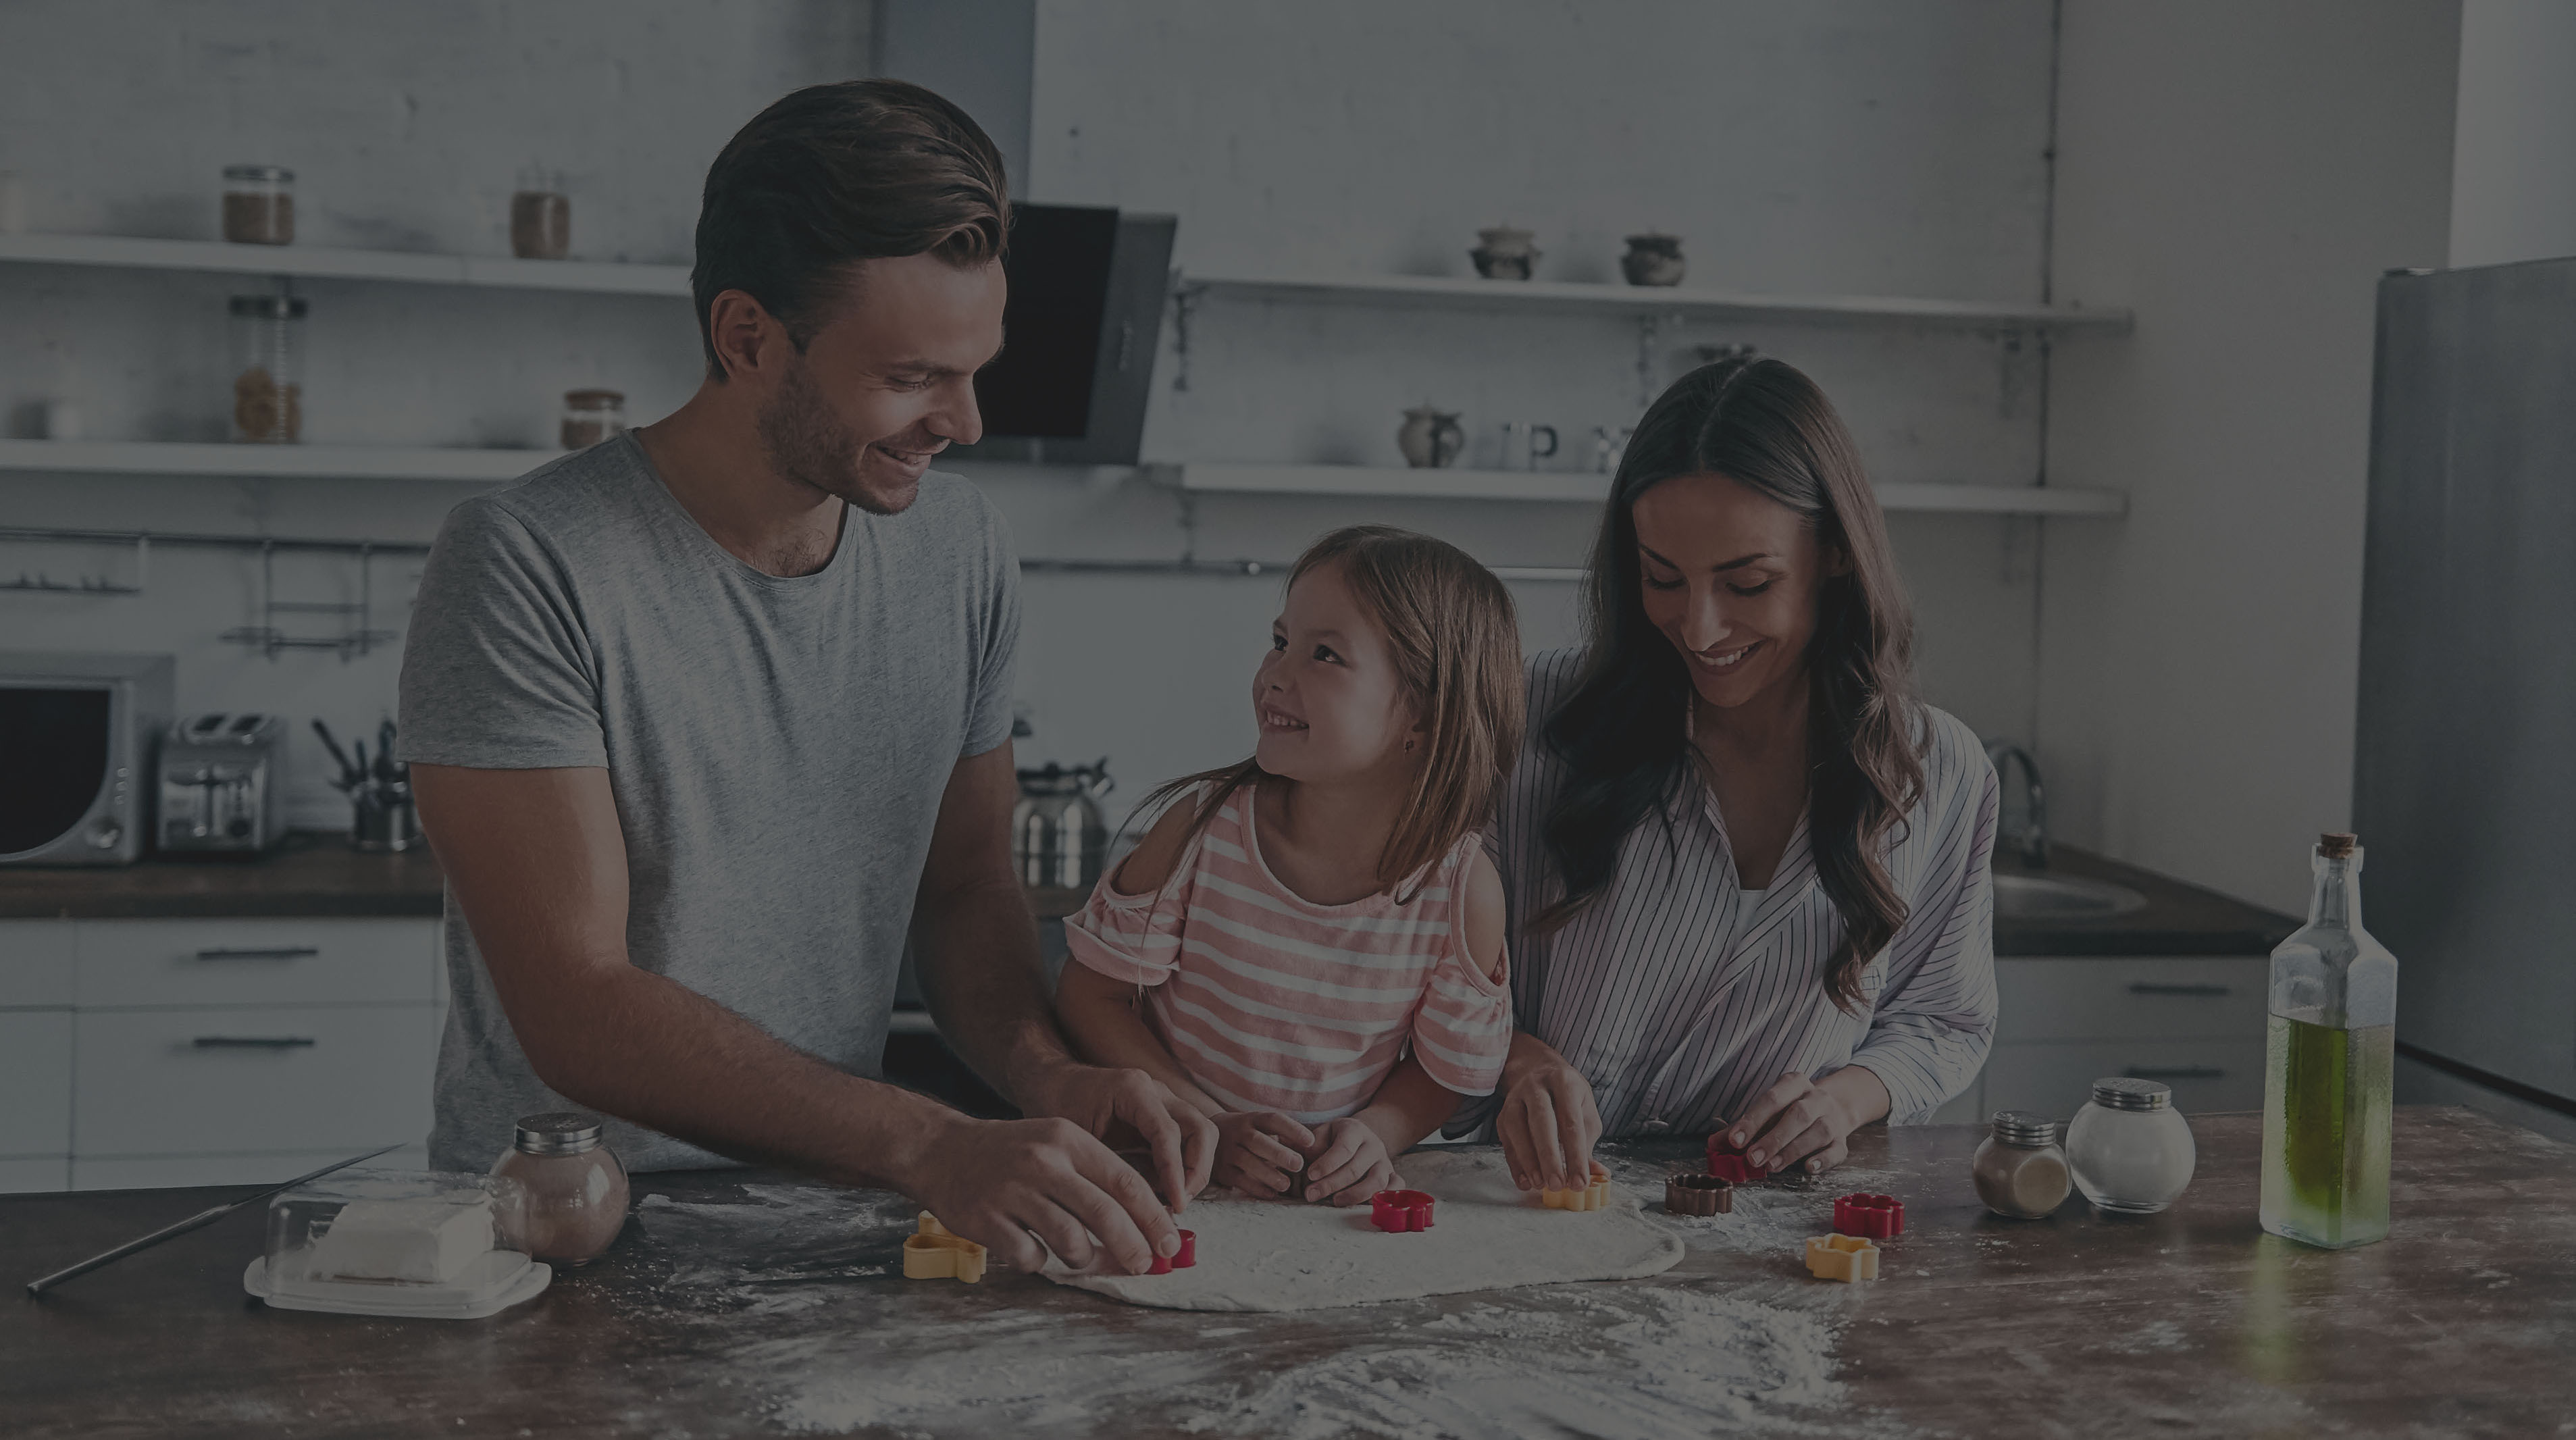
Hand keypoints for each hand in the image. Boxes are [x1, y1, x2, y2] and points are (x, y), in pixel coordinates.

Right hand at [903, 1113, 1183, 1275]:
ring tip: (1081, 1257)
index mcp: (1068, 1139)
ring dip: (1085, 1259)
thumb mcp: (1055, 1144)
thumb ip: (1096, 1177)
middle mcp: (1043, 1161)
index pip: (1125, 1181)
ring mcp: (1013, 1190)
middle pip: (1105, 1213)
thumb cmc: (1011, 1153)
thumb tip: (1145, 1223)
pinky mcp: (986, 1218)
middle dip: (1133, 1247)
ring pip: (1071, 1240)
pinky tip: (1034, 1250)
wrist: (939, 1150)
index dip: (1153, 1217)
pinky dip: (1040, 1261)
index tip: (1171, 1243)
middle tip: (1145, 1266)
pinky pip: (1030, 1256)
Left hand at [1019, 1060, 1216, 1210]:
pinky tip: (1166, 1192)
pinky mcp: (1165, 1118)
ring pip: (1203, 1135)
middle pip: (1200, 1129)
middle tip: (1178, 1204)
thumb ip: (1104, 1167)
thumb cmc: (1058, 1107)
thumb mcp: (1074, 1138)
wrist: (1054, 1085)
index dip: (1175, 1171)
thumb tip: (1133, 1209)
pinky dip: (1186, 1168)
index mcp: (1133, 1090)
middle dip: (1195, 1171)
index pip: (1168, 1132)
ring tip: (1174, 1201)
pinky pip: (1190, 1142)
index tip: (1175, 1204)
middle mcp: (1156, 1092)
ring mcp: (1165, 1103)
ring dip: (1196, 1171)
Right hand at [1212, 1111, 1316, 1197]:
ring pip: (1248, 1162)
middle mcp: (1239, 1133)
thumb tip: (1313, 1148)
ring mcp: (1228, 1151)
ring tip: (1286, 1184)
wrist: (1203, 1137)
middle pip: (1258, 1141)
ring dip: (1268, 1174)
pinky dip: (1256, 1188)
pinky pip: (1239, 1180)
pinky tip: (1272, 1194)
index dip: (1292, 1129)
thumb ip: (1280, 1135)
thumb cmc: (1245, 1134)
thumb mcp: (1258, 1126)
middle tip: (1299, 1164)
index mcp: (1252, 1119)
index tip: (1311, 1141)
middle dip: (1279, 1153)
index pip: (1273, 1120)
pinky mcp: (1222, 1171)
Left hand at [1298, 1116, 1400, 1206]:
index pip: (1344, 1148)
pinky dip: (1383, 1198)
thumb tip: (1298, 1159)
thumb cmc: (1334, 1139)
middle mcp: (1374, 1145)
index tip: (1310, 1175)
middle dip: (1331, 1184)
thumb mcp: (1320, 1134)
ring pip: (1377, 1182)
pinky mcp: (1393, 1175)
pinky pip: (1395, 1189)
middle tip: (1311, 1195)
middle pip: (1356, 1169)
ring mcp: (1385, 1162)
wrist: (1361, 1138)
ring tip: (1335, 1202)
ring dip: (1354, 1195)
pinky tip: (1362, 1206)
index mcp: (1355, 1130)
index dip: (1327, 1164)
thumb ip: (1308, 1144)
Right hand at [1496, 1040, 1600, 1193]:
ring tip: (1540, 1184)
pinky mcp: (1502, 1113)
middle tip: (1557, 1184)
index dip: (1576, 1155)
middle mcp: (1537, 1085)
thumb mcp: (1585, 1114)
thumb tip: (1599, 1174)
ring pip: (1517, 1128)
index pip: (1570, 1121)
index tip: (1580, 1182)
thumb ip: (1588, 1145)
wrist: (1539, 1072)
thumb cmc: (1568, 1097)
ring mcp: (1516, 1097)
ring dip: (1528, 1160)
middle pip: (1541, 1121)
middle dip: (1549, 1156)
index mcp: (1564, 1082)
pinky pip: (1506, 1140)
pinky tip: (1525, 1182)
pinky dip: (1515, 1163)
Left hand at [1720, 1067, 1886, 1176]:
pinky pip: (1837, 1150)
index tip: (1735, 1140)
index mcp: (1794, 1084)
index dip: (1752, 1120)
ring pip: (1818, 1132)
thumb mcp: (1768, 1112)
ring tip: (1771, 1166)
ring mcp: (1833, 1119)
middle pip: (1798, 1115)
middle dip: (1773, 1138)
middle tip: (1752, 1159)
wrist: (1836, 1108)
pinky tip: (1808, 1168)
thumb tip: (1713, 1144)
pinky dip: (1823, 1160)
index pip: (1772, 1098)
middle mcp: (1817, 1098)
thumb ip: (1742, 1127)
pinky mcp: (1843, 1141)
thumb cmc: (1791, 1111)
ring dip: (1793, 1150)